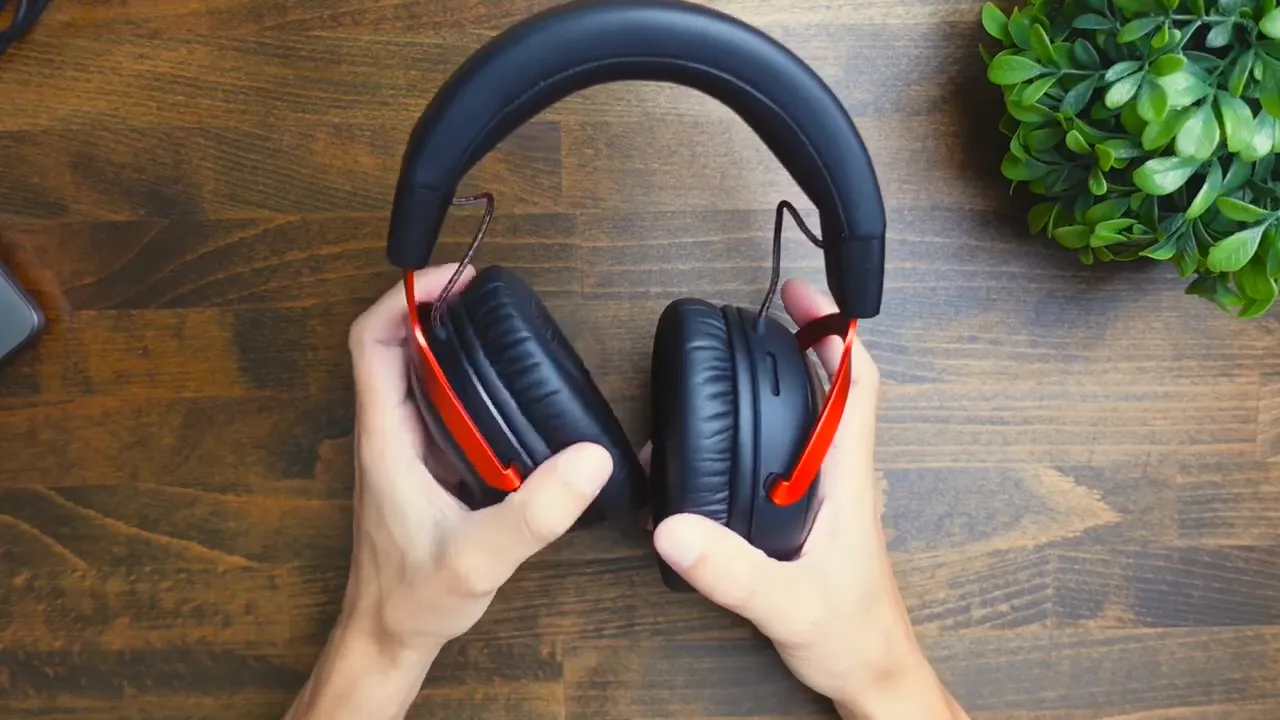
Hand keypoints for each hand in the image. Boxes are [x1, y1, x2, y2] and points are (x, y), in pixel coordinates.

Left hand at [286, 264, 613, 719]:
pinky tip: (504, 390)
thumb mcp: (479, 556)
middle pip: (395, 344)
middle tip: (487, 290)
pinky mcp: (424, 467)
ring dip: (448, 340)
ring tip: (496, 323)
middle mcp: (390, 433)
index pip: (374, 341)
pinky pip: (436, 404)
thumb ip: (535, 512)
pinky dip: (462, 380)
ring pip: (414, 372)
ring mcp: (405, 450)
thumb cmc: (414, 598)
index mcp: (387, 438)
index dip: (408, 297)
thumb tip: (589, 459)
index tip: (457, 280)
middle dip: (435, 305)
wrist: (390, 635)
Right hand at [651, 278, 967, 719]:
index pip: (857, 387)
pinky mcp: (820, 519)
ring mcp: (835, 498)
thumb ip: (732, 570)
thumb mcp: (787, 605)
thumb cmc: (852, 641)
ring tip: (754, 356)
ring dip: (799, 379)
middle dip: (811, 339)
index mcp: (847, 480)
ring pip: (823, 420)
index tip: (800, 296)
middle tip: (769, 310)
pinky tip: (746, 435)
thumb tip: (675, 526)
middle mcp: (845, 479)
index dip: (834, 333)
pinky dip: (783, 422)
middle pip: (841, 390)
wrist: (876, 680)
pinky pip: (805, 453)